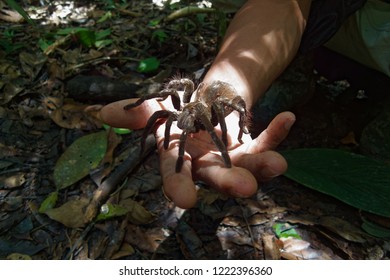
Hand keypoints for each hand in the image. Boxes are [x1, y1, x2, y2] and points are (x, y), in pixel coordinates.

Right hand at [100, 97, 294, 208]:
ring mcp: (232, 158)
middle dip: (229, 182)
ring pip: (247, 165)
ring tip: (280, 164)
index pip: (176, 174)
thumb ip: (135, 113)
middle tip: (245, 189)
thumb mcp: (157, 109)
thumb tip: (101, 113)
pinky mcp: (252, 146)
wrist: (207, 105)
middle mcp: (206, 164)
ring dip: (263, 165)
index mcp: (181, 157)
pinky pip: (265, 140)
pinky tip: (288, 118)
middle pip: (217, 175)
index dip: (179, 187)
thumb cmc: (180, 112)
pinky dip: (276, 131)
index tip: (185, 201)